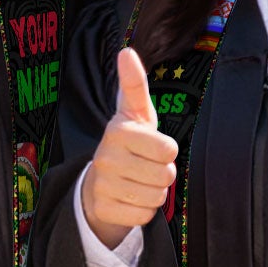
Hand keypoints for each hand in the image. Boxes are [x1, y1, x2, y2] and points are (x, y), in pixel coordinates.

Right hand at [80, 47, 178, 248]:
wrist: (99, 182)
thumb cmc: (129, 142)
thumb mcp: (135, 113)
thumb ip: (134, 84)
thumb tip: (126, 51)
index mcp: (118, 131)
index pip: (168, 149)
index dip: (167, 151)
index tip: (153, 146)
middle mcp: (106, 157)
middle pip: (165, 175)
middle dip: (163, 174)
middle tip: (146, 166)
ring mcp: (102, 185)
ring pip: (156, 197)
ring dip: (154, 192)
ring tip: (138, 181)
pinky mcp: (103, 209)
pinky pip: (144, 215)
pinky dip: (143, 210)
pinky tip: (130, 198)